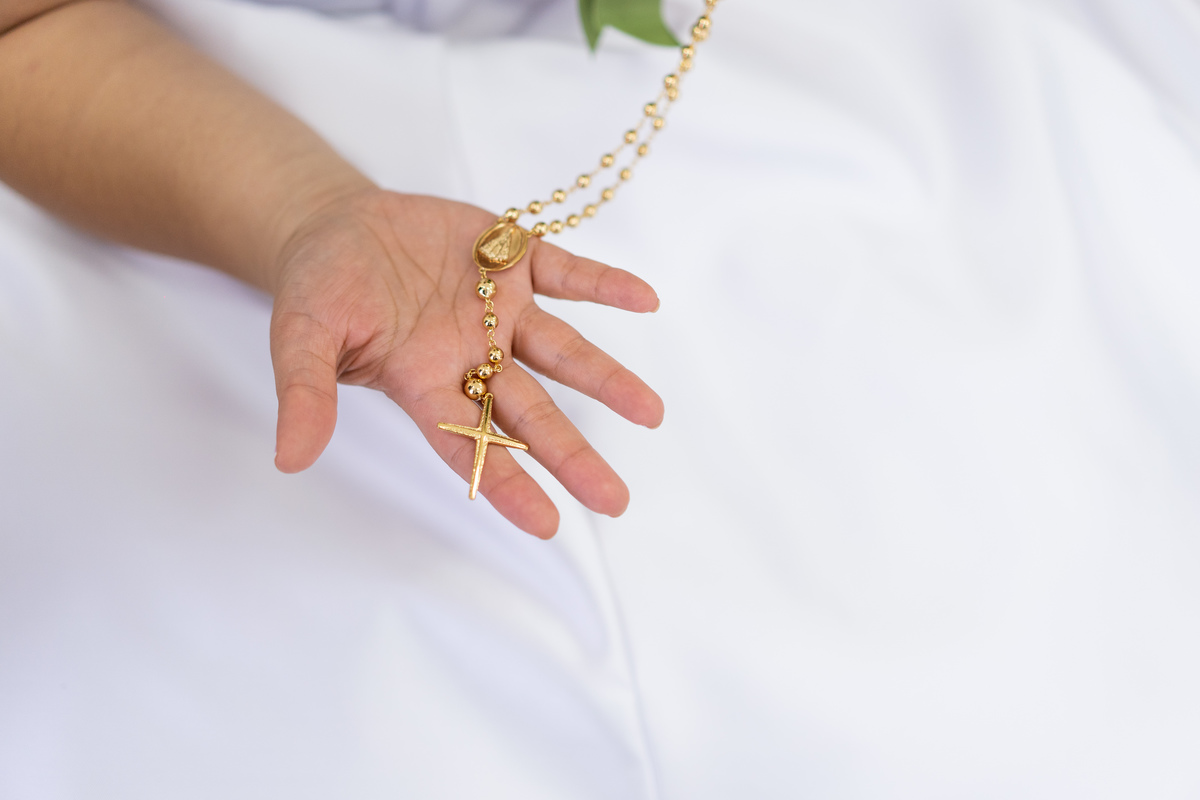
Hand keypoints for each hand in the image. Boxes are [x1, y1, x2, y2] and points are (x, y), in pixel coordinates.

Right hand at [268, 188, 663, 537]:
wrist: (335, 225)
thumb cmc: (317, 289)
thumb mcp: (301, 337)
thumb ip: (306, 393)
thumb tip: (290, 460)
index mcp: (424, 384)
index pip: (469, 445)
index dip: (507, 483)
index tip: (548, 525)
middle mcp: (472, 357)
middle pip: (529, 412)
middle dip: (571, 453)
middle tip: (615, 502)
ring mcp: (497, 310)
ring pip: (561, 351)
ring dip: (605, 378)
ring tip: (651, 413)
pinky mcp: (511, 258)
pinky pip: (566, 273)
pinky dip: (602, 284)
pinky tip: (644, 299)